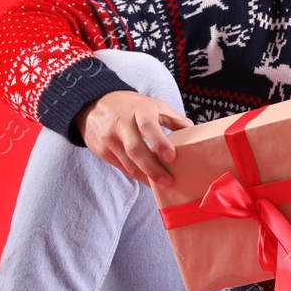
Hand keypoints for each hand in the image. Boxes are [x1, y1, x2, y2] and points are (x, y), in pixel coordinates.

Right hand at [74, 90, 192, 186]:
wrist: (95, 104)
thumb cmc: (132, 106)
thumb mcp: (154, 105)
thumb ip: (174, 119)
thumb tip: (195, 134)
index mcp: (139, 110)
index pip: (148, 126)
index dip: (160, 143)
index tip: (172, 157)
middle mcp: (122, 123)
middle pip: (136, 150)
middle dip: (153, 169)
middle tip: (168, 182)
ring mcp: (110, 137)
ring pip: (128, 162)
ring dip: (145, 176)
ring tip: (161, 185)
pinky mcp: (102, 149)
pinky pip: (121, 166)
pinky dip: (136, 175)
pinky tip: (148, 180)